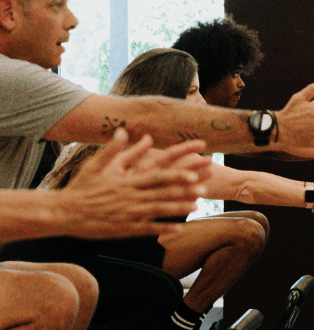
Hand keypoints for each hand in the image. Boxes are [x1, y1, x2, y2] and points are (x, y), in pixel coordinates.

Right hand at [57, 129, 208, 238]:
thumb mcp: (96, 164)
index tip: (193, 171)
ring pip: (159, 211)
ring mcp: (128, 213)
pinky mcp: (124, 228)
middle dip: (184, 190)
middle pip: (162, 192)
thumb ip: (114, 149)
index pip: (156, 175)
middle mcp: (131, 196)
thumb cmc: (81, 187)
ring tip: (197, 206)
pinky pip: (147, 228)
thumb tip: (123, 131)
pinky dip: (163, 228)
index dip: (176, 174)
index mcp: (127, 180)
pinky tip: (179, 228)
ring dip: (179, 208)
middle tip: (205, 188)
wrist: (63, 212)